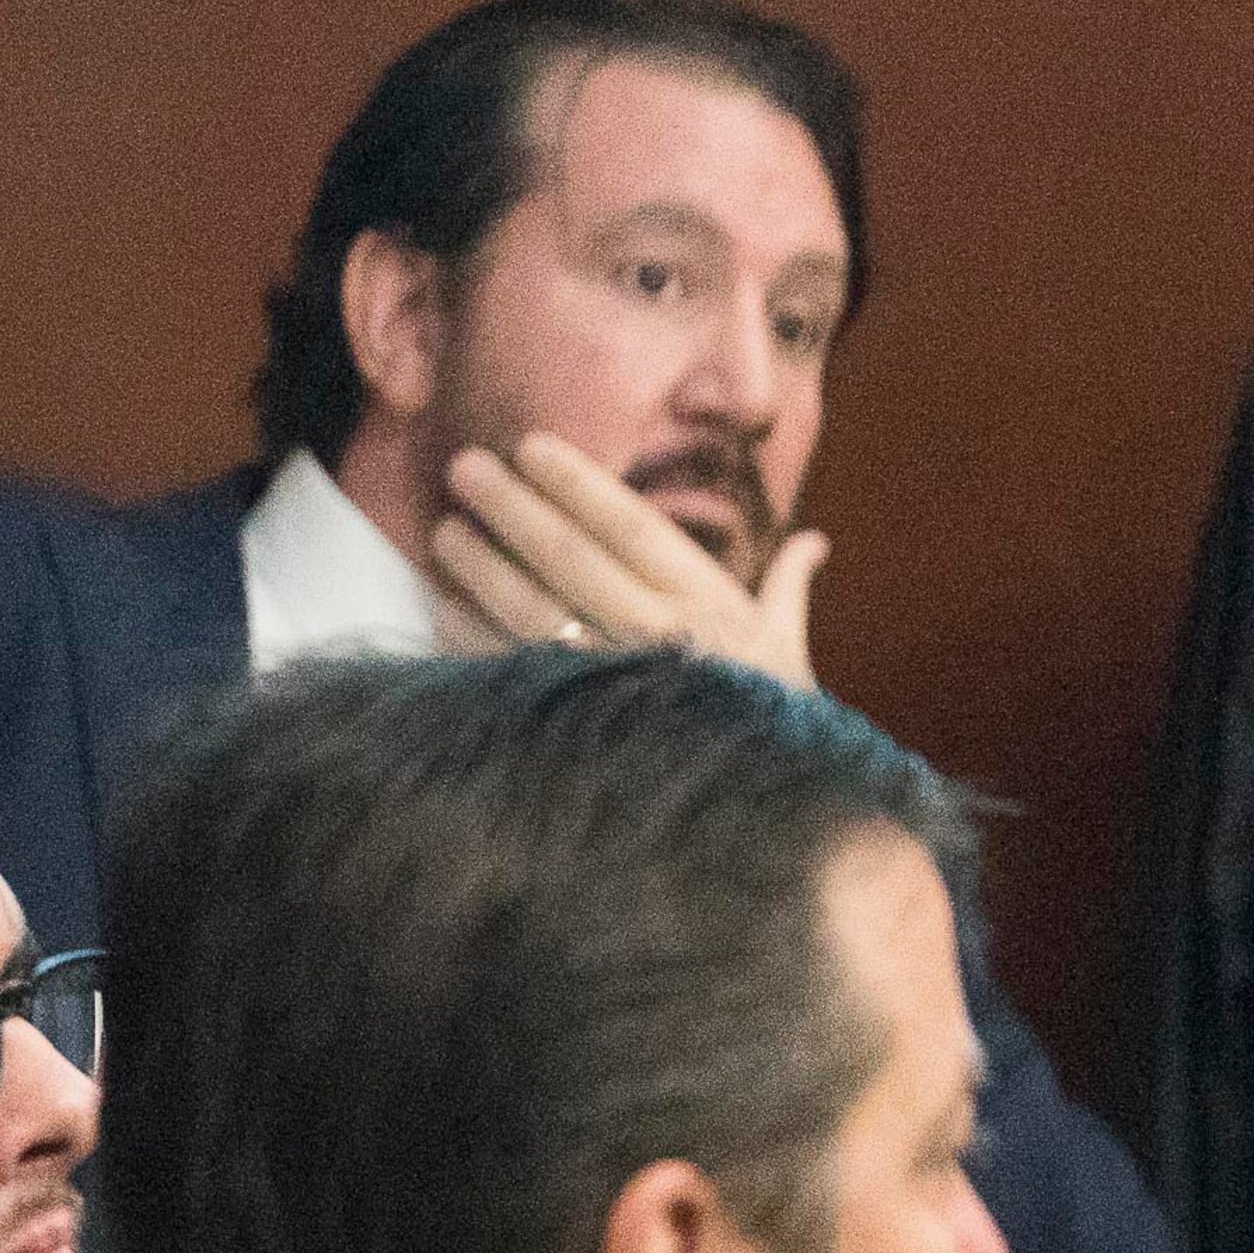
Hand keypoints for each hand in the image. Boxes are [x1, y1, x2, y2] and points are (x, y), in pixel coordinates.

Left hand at [430, 432, 825, 689]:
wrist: (756, 807)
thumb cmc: (768, 720)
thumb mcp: (787, 651)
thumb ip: (787, 588)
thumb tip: (814, 541)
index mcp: (706, 606)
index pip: (631, 527)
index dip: (579, 483)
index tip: (532, 445)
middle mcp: (652, 636)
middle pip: (568, 556)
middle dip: (511, 506)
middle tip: (463, 465)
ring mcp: (606, 680)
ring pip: (528, 608)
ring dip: (480, 566)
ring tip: (444, 530)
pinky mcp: (569, 722)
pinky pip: (507, 669)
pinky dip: (469, 636)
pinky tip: (439, 604)